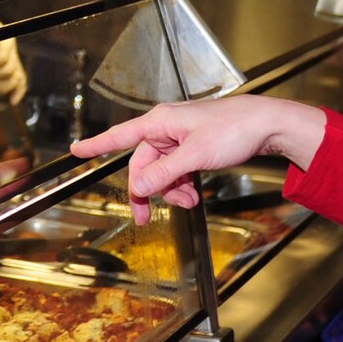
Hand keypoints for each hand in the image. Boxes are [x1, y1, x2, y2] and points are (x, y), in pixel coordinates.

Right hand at [70, 95, 325, 224]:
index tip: (75, 150)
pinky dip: (182, 184)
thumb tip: (137, 186)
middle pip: (142, 164)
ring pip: (161, 171)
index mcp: (160, 122)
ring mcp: (180, 138)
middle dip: (148, 191)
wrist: (267, 125)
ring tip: (190, 200)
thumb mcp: (196, 155)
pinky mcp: (193, 146)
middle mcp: (166, 128)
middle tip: (146, 219)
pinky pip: (176, 170)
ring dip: (171, 190)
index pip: (120, 136)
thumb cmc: (234, 129)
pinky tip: (194, 193)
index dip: (96, 145)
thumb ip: (164, 173)